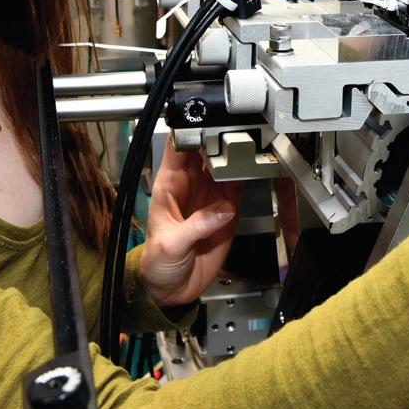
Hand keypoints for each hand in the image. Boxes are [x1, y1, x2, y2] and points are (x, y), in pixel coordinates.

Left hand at [139, 136, 244, 307]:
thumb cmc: (157, 264)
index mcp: (169, 186)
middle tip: (232, 130)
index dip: (188, 130)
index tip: (203, 120)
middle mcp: (190, 185)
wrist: (172, 288)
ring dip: (234, 152)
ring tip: (245, 146)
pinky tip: (251, 165)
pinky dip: (246, 172)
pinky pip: (238, 183)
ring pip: (223, 161)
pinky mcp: (226, 208)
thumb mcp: (171, 245)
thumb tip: (223, 210)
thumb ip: (196, 226)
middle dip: (217, 135)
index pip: (176, 147)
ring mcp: (209, 194)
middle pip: (204, 147)